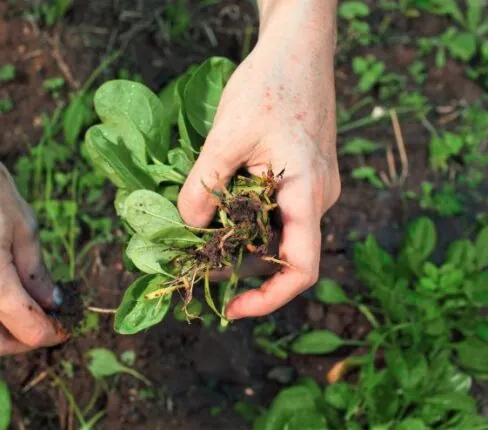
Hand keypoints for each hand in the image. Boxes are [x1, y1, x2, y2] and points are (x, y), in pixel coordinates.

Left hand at [178, 2, 339, 319]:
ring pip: (276, 233)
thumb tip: (184, 227)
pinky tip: (215, 208)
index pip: (301, 269)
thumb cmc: (270, 84)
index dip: (268, 299)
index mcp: (308, 194)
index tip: (232, 308)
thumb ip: (204, 187)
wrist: (298, 49)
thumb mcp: (227, 136)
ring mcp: (312, 189)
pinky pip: (275, 212)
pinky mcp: (301, 178)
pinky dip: (245, 219)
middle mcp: (317, 199)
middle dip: (241, 268)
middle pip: (283, 255)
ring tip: (198, 235)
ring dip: (239, 241)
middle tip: (194, 265)